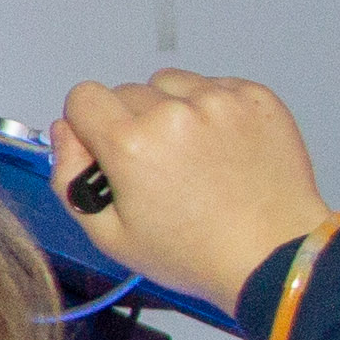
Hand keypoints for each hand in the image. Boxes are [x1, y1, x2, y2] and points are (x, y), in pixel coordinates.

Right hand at [47, 71, 339, 312]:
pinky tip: (221, 147)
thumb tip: (65, 132)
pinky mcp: (255, 98)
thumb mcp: (110, 235)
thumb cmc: (195, 254)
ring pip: (170, 83)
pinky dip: (212, 109)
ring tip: (192, 153)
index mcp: (131, 144)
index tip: (107, 147)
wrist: (274, 256)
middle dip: (132, 122)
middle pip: (126, 91)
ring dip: (171, 108)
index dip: (89, 124)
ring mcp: (219, 100)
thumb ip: (70, 177)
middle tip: (157, 165)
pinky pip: (215, 85)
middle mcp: (173, 112)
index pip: (84, 96)